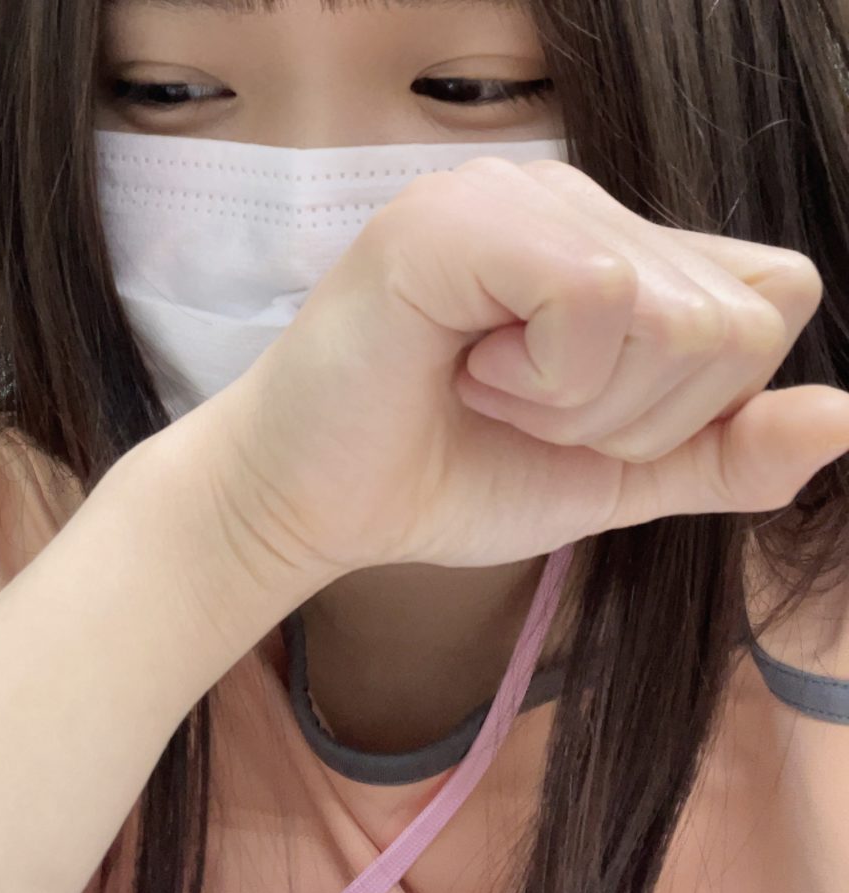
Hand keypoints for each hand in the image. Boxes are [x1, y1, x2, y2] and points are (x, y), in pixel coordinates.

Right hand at [209, 157, 848, 573]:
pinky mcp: (460, 218)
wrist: (315, 503)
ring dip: (582, 402)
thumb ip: (726, 455)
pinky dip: (546, 376)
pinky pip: (597, 297)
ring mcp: (518, 197)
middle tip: (521, 408)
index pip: (768, 300)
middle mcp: (577, 202)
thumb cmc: (445, 476)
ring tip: (485, 387)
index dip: (697, 400)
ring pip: (673, 311)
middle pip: (737, 317)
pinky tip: (465, 368)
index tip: (580, 421)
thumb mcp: (612, 479)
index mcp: (617, 252)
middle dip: (635, 415)